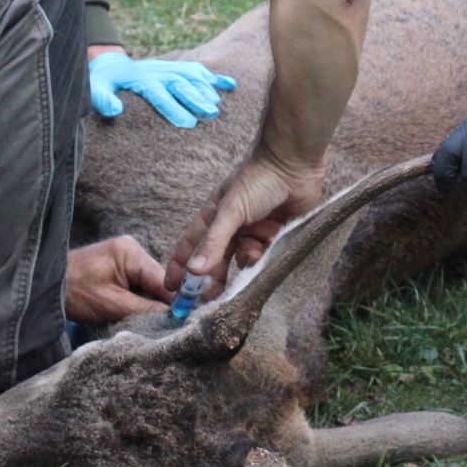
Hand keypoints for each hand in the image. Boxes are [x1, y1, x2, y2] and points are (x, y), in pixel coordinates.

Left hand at [65, 236, 174, 323]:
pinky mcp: (118, 268)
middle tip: (166, 328)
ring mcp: (125, 258)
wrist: (45, 285)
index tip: (184, 323)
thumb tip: (174, 318)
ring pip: (149, 286)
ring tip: (150, 324)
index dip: (175, 303)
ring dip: (149, 304)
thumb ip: (145, 310)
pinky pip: (138, 286)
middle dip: (161, 305)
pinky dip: (138, 301)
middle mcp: (132, 250)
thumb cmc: (75, 292)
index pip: (163, 280)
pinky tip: (136, 314)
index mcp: (131, 252)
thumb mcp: (112, 304)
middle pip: (159, 283)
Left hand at [87, 52, 236, 126]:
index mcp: (140, 79)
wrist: (111, 66)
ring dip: (206, 88)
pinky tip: (231, 85)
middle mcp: (158, 72)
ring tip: (217, 106)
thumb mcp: (94, 90)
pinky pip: (198, 70)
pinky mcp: (176, 68)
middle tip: (210, 114)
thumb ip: (101, 99)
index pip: (158, 93)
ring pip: (191, 75)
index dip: (173, 107)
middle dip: (195, 98)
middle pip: (180, 83)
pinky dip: (215, 77)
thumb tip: (114, 110)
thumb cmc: (102, 84)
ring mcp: (169, 68)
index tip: (187, 123)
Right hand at [163, 151, 323, 290]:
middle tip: (208, 301)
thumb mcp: (231, 211)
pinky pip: (264, 255)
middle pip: (216, 260)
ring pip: (242, 259)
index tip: (172, 289)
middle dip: (213, 279)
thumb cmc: (258, 180)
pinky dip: (264, 253)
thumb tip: (193, 271)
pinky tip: (269, 243)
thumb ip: (213, 242)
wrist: (295, 165)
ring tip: (254, 249)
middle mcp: (232, 226)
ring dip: (246, 258)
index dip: (180, 266)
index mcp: (214, 216)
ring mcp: (253, 231)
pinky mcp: (275, 236)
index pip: (191, 245)